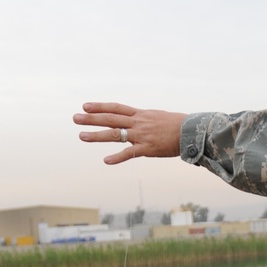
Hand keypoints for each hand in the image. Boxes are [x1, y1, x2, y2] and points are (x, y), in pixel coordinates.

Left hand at [72, 102, 187, 164]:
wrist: (192, 132)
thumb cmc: (178, 125)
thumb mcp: (159, 117)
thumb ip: (145, 120)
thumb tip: (137, 121)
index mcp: (141, 115)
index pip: (116, 108)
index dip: (100, 106)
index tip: (85, 105)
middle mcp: (138, 123)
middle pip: (110, 119)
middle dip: (91, 119)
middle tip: (75, 118)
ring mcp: (141, 135)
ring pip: (115, 133)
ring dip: (97, 135)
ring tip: (81, 136)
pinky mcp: (147, 148)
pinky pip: (130, 153)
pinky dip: (117, 157)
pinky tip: (105, 160)